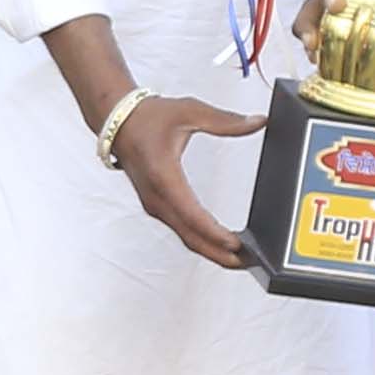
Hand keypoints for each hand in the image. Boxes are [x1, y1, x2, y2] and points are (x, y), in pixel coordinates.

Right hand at [105, 88, 264, 271]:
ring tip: (241, 258)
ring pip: (186, 237)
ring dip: (212, 250)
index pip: (192, 215)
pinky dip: (201, 240)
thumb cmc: (149, 116)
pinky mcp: (156, 206)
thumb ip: (226, 121)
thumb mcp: (190, 111)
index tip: (238, 244)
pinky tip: (219, 243)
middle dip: (219, 253)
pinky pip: (181, 230)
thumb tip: (258, 121)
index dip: (215, 233)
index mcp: (164, 176)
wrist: (116, 120)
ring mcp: (155, 205)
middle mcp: (157, 197)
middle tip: (249, 262)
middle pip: (190, 237)